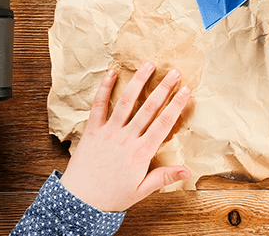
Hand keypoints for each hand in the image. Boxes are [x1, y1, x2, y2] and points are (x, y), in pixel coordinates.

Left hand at [60, 62, 191, 211]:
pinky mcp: (92, 130)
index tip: (186, 90)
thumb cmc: (112, 197)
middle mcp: (126, 138)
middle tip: (174, 71)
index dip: (176, 105)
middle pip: (149, 108)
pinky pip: (99, 105)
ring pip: (127, 102)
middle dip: (164, 88)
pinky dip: (105, 88)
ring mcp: (109, 132)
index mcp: (141, 153)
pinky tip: (112, 73)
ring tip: (149, 65)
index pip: (164, 124)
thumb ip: (164, 177)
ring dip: (139, 81)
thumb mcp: (141, 190)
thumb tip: (188, 171)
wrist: (80, 202)